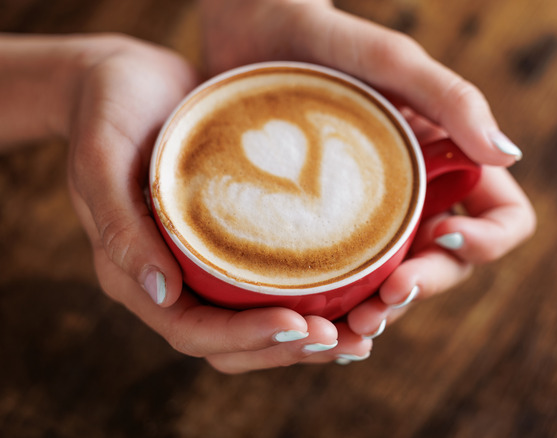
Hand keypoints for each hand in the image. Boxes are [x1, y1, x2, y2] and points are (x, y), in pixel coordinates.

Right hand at [66, 34, 358, 372]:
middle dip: (286, 348)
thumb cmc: (106, 111)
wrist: (126, 78)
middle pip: (232, 342)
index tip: (298, 325)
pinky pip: (272, 282)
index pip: (192, 332)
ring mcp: (206, 263)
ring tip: (361, 334)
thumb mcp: (100, 158)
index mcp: (137, 275)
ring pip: (258, 320)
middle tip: (343, 339)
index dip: (245, 339)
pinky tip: (355, 292)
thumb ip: (120, 226)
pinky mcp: (234, 240)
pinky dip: (311, 297)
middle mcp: (174, 279)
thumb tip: (163, 293)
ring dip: (306, 337)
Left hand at [199, 0, 535, 361]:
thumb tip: (510, 154)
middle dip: (423, 290)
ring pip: (396, 282)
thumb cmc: (329, 38)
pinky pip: (345, 278)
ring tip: (351, 329)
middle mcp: (419, 196)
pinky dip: (341, 306)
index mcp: (450, 163)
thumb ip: (454, 100)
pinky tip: (318, 320)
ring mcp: (372, 216)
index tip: (442, 238)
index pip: (503, 219)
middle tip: (381, 306)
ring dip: (384, 313)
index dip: (488, 242)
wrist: (253, 29)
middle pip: (448, 265)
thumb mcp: (393, 62)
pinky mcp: (326, 227)